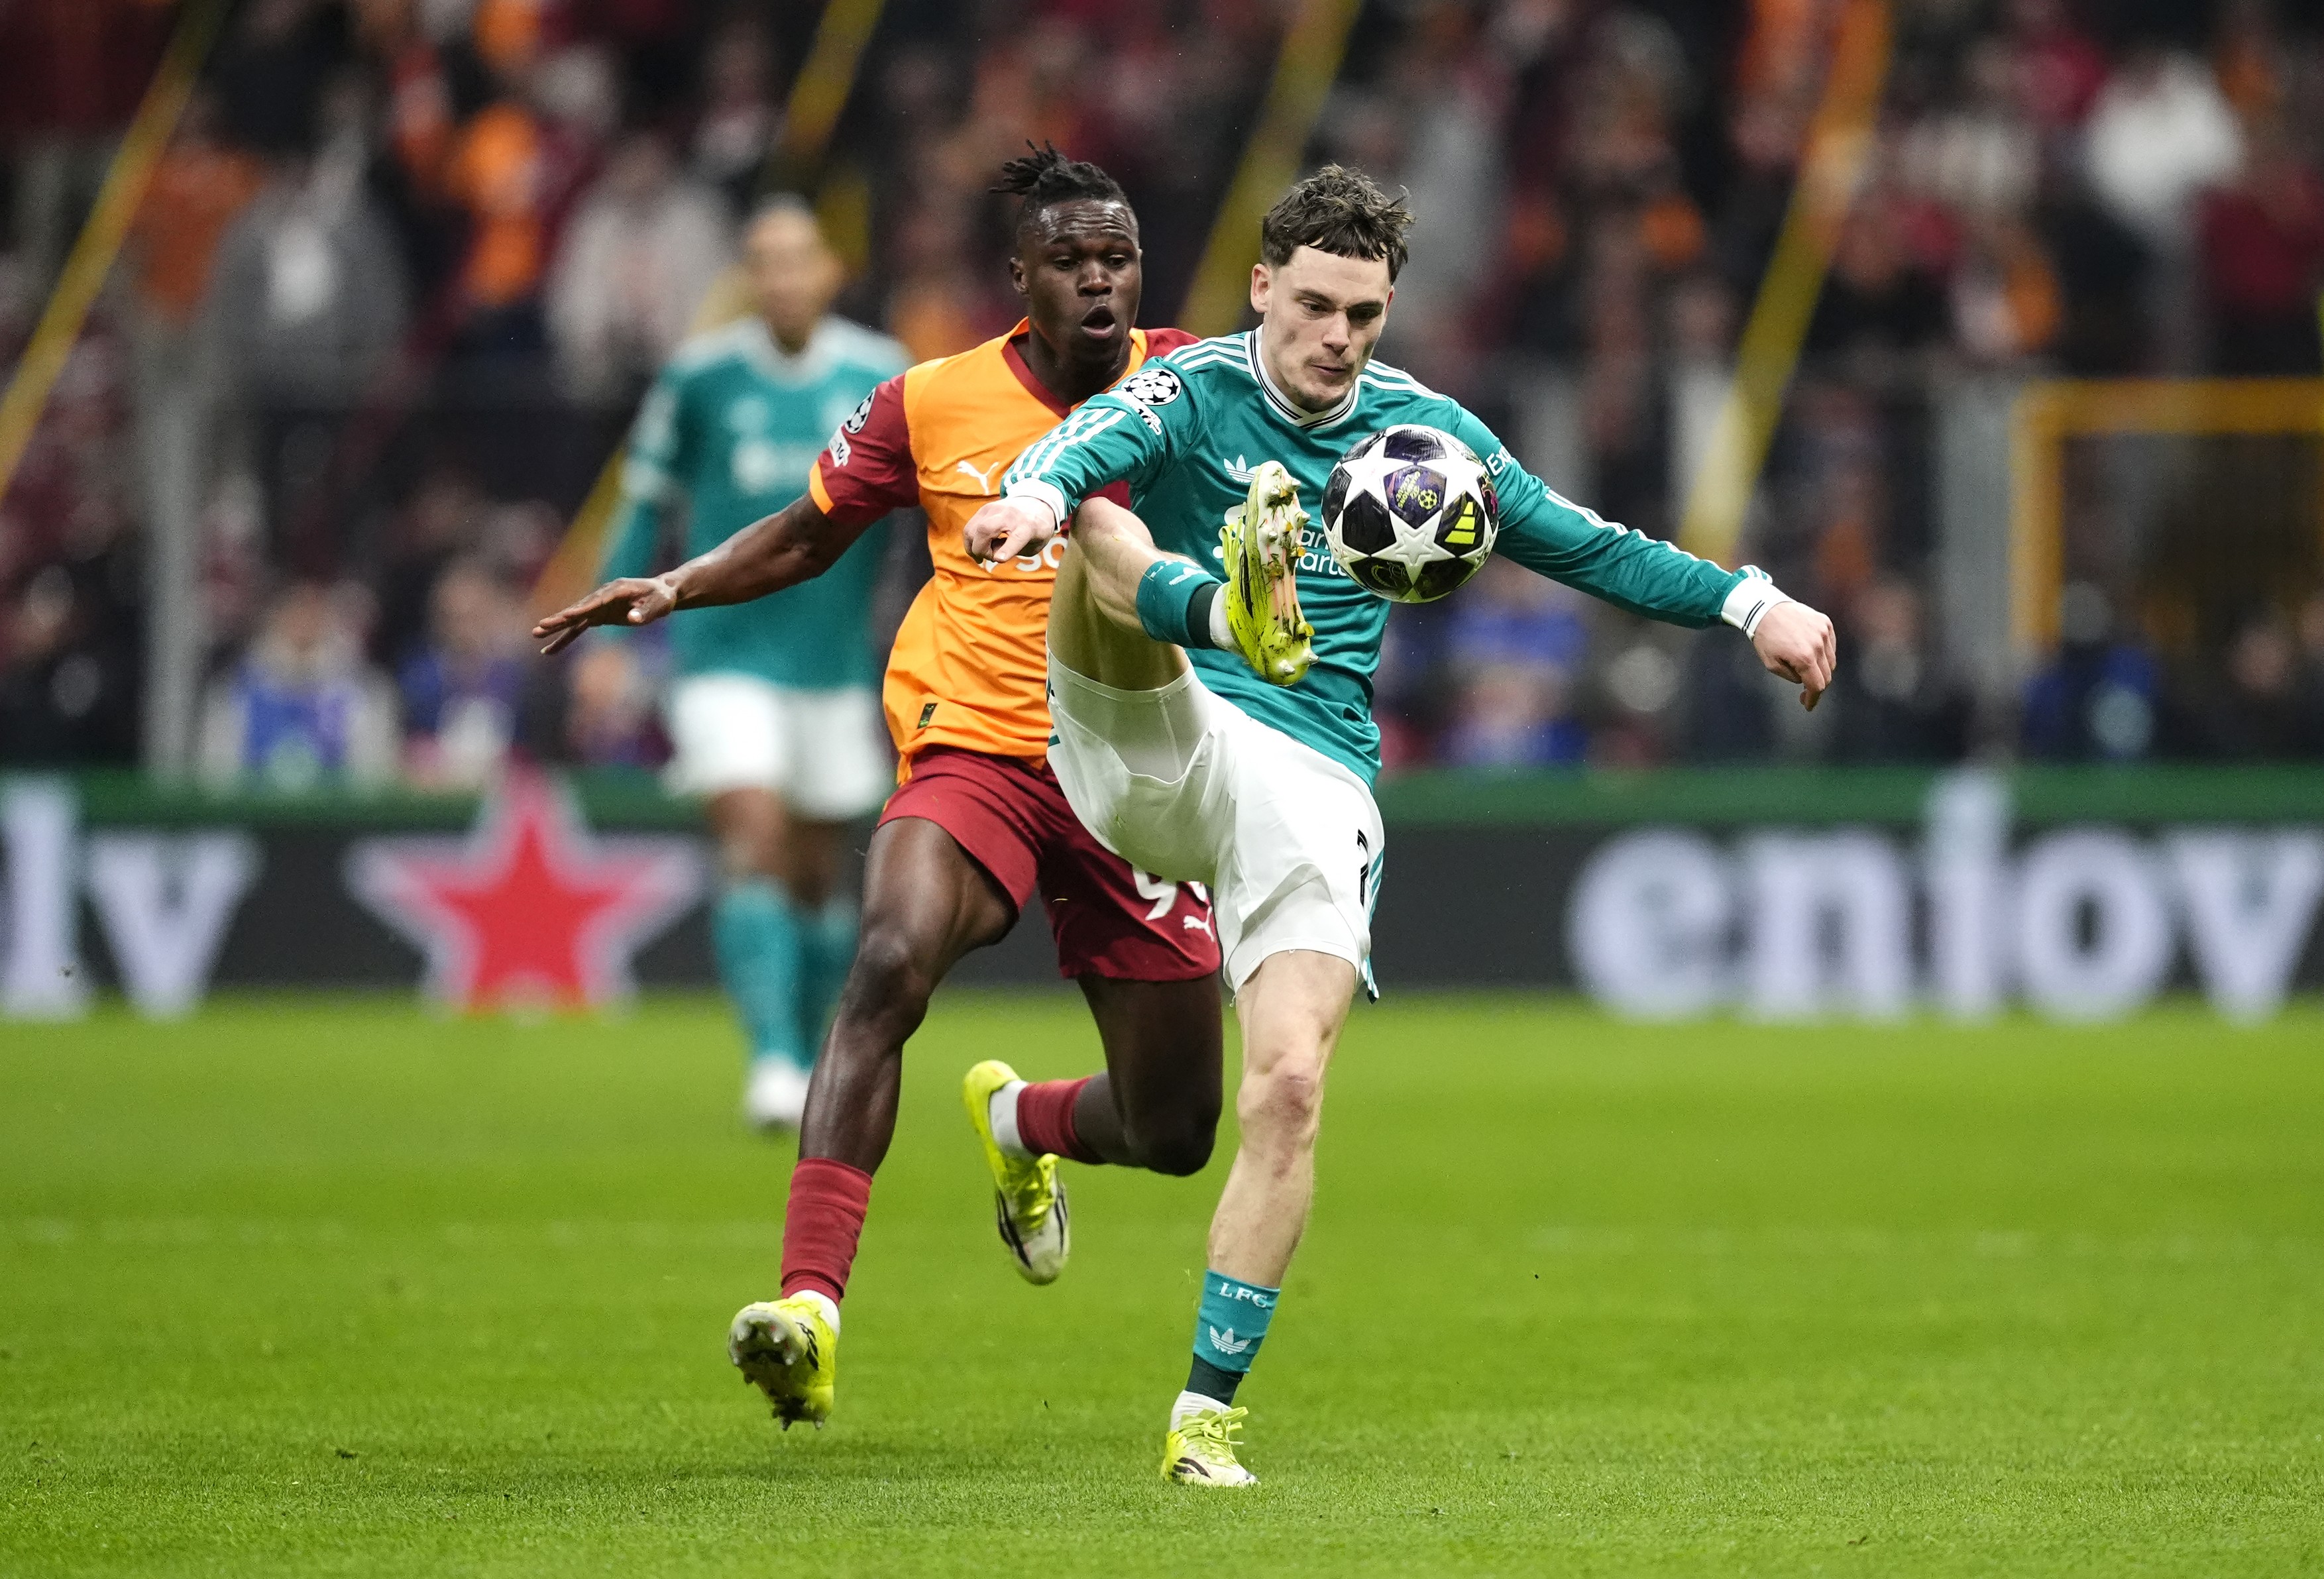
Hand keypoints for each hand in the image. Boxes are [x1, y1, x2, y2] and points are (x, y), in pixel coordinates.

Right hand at [531, 575, 681, 655]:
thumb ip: (646, 611)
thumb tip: (633, 618)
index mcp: (616, 590)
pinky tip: (551, 649)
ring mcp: (598, 606)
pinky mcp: (598, 616)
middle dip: (560, 619)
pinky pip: (579, 628)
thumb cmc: (661, 598)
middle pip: (578, 609)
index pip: (595, 601)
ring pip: (574, 619)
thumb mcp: (659, 604)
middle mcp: (602, 596)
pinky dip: (566, 638)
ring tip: (537, 635)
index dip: (581, 610)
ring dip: (557, 628)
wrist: (661, 594)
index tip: (566, 617)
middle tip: (541, 627)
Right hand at [963, 496, 1057, 564]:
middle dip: (980, 550)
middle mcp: (1009, 514)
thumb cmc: (1036, 530)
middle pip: (984, 530)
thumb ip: (1012, 552)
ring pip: (971, 529)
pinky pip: (969, 527)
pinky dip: (971, 541)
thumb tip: (992, 554)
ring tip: (985, 553)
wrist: (1036, 504)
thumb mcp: (1034, 546)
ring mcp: (993, 509)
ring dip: (973, 547)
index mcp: (1028, 526)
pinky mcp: (984, 509)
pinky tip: (980, 547)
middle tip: (990, 557)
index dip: (1006, 550)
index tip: (998, 559)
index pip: (1016, 537)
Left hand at [1751, 600, 1836, 710]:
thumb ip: (1791, 677)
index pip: (1817, 685)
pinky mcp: (1825, 623)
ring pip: (1831, 661)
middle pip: (1827, 675)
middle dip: (1816, 686)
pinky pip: (1831, 645)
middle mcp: (1818, 645)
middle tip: (1805, 692)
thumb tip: (1805, 681)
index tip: (1808, 705)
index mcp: (1804, 658)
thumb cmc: (1765, 637)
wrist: (1765, 608)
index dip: (1813, 699)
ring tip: (1805, 669)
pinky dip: (1824, 653)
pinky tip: (1811, 654)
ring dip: (1821, 669)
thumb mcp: (1771, 664)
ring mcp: (1824, 632)